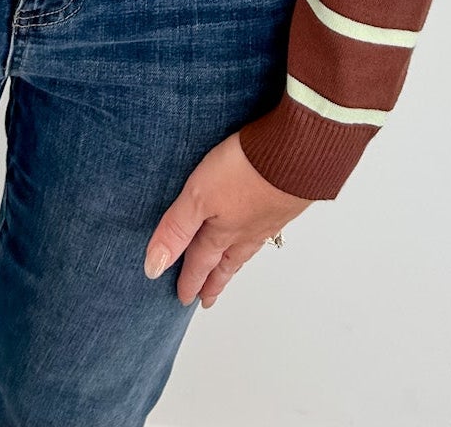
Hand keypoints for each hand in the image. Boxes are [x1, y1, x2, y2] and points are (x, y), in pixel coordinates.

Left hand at [142, 132, 313, 307]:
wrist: (296, 151)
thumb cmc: (247, 170)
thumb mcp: (199, 196)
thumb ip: (177, 229)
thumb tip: (154, 268)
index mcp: (222, 232)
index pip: (200, 261)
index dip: (189, 280)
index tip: (184, 299)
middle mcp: (246, 230)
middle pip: (225, 262)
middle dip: (214, 281)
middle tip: (208, 299)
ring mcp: (268, 218)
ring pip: (247, 248)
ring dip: (235, 263)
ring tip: (230, 270)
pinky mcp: (285, 201)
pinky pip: (266, 230)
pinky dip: (257, 239)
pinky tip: (260, 229)